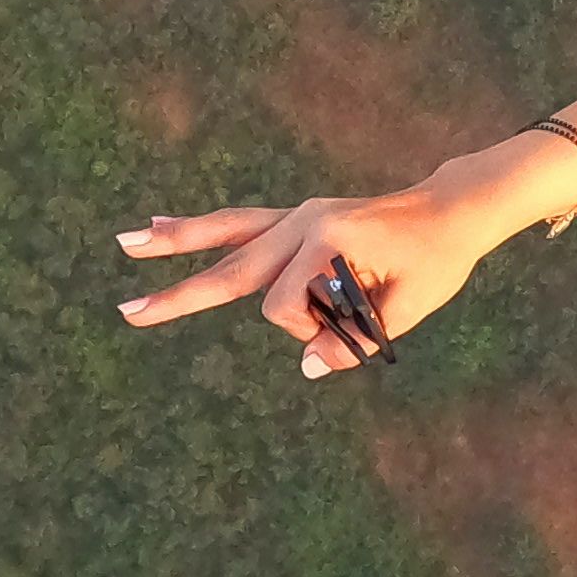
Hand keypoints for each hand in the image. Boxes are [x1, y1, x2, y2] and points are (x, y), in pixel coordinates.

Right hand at [116, 184, 496, 377]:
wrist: (450, 211)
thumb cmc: (435, 260)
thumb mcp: (409, 307)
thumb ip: (357, 339)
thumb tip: (307, 365)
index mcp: (330, 240)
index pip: (287, 308)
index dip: (311, 331)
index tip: (348, 326)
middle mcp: (305, 222)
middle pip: (231, 268)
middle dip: (178, 296)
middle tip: (127, 314)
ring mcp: (298, 216)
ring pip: (224, 233)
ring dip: (175, 241)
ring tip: (128, 243)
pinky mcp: (298, 219)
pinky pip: (242, 225)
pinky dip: (202, 229)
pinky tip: (161, 225)